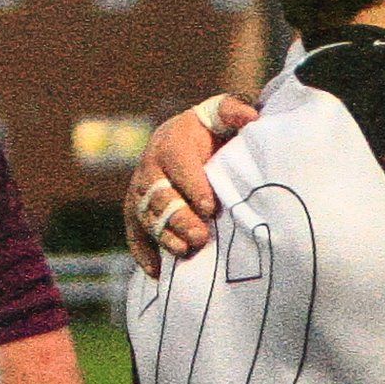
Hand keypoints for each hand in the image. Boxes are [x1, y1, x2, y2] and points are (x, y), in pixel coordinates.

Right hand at [123, 97, 259, 274]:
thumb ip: (234, 111)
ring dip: (163, 234)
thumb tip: (251, 116)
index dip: (192, 184)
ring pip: (145, 215)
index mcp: (171, 141)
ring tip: (185, 251)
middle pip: (158, 194)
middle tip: (200, 236)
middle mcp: (150, 165)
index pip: (178, 163)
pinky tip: (157, 271)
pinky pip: (132, 231)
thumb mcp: (224, 113)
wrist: (190, 138)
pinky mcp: (135, 209)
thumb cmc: (213, 129)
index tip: (210, 206)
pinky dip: (142, 251)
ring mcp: (140, 189)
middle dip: (178, 216)